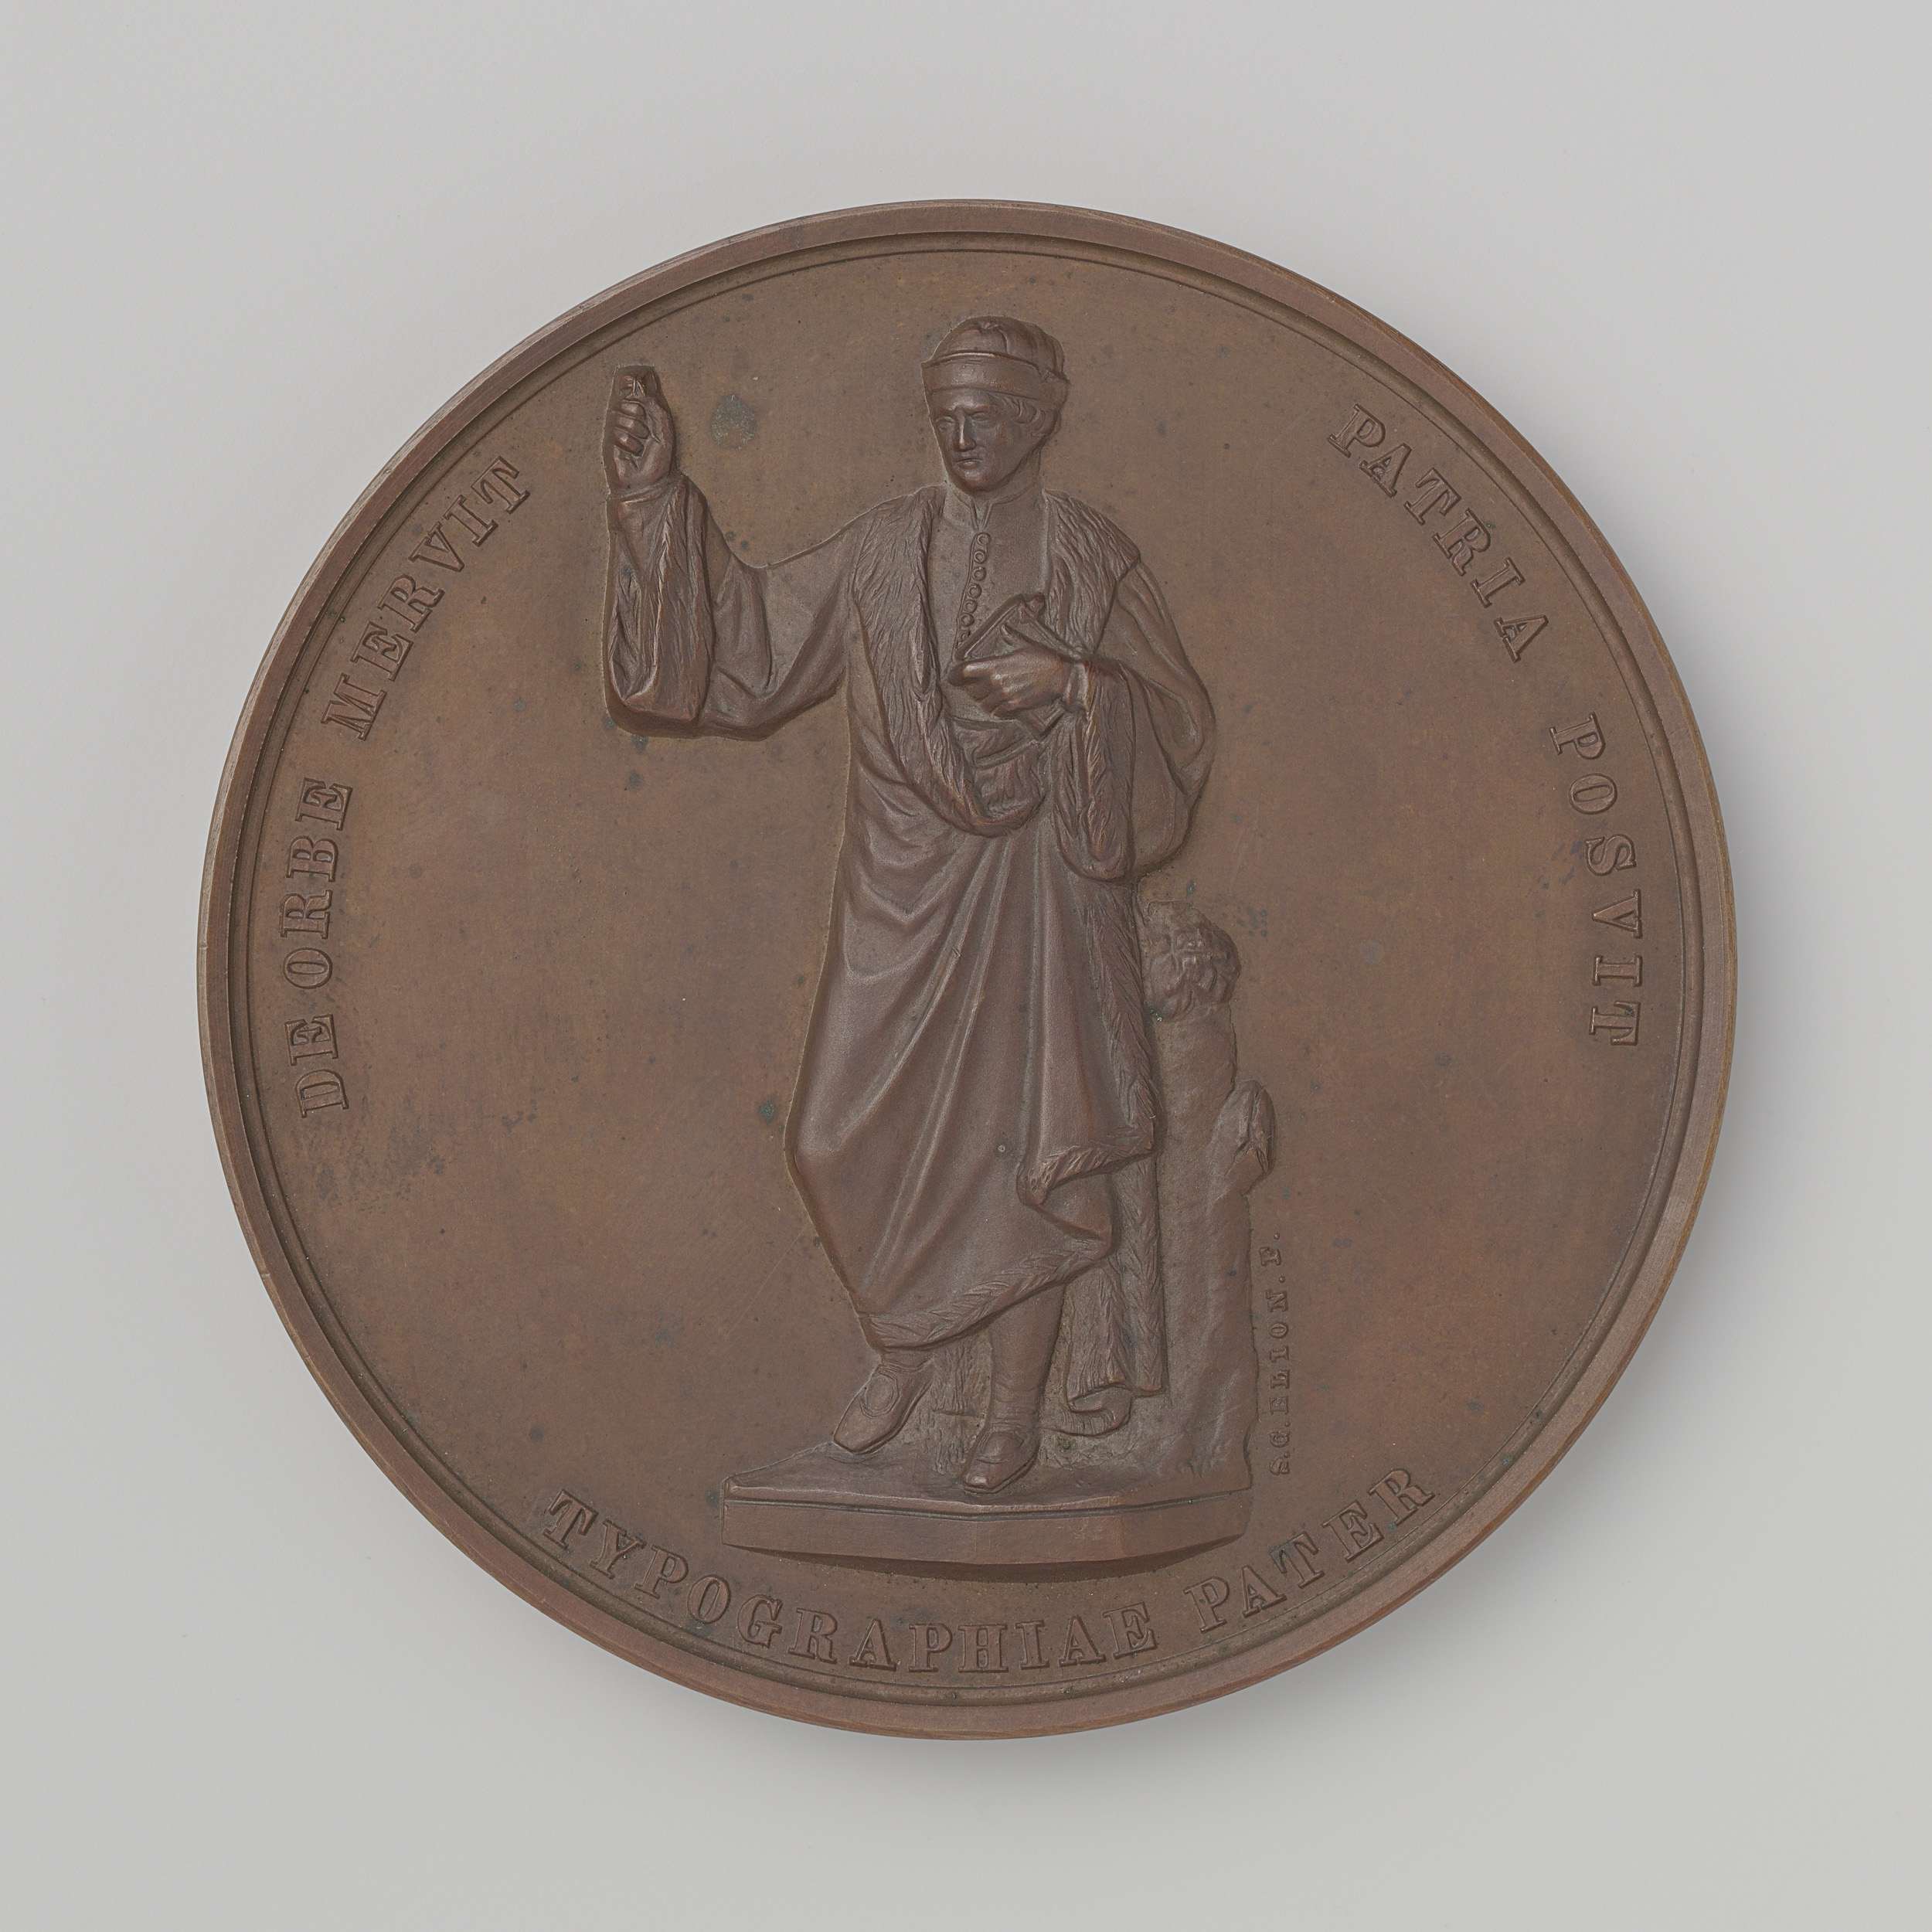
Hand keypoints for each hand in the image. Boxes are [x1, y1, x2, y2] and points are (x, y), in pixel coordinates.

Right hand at [605, 366, 675, 493]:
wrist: (652, 484)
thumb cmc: (659, 460)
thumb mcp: (664, 430)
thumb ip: (656, 407)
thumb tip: (642, 388)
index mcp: (641, 415)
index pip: (632, 393)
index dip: (638, 395)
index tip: (646, 406)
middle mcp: (627, 421)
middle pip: (624, 401)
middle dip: (638, 414)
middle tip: (646, 432)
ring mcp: (616, 432)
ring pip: (619, 415)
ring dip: (635, 431)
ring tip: (641, 447)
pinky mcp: (608, 443)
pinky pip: (616, 432)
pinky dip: (629, 444)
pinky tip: (633, 454)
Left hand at [953, 640, 1072, 717]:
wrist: (1059, 676)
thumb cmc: (1043, 659)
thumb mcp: (1025, 645)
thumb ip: (1011, 639)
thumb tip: (1005, 630)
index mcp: (997, 664)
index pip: (966, 671)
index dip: (955, 675)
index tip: (952, 677)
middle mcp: (998, 681)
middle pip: (973, 690)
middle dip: (970, 689)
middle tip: (971, 688)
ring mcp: (1005, 695)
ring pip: (984, 704)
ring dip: (983, 701)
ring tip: (986, 698)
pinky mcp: (1015, 705)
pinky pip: (997, 712)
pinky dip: (996, 710)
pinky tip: (999, 706)